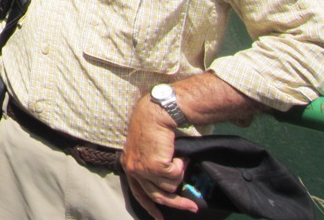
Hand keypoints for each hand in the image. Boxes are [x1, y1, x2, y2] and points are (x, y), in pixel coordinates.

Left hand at [120, 92, 197, 218]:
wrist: (155, 114)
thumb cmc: (153, 128)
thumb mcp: (146, 149)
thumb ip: (151, 166)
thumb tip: (167, 186)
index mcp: (130, 166)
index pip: (138, 193)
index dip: (150, 206)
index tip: (159, 217)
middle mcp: (134, 169)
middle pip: (157, 196)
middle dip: (177, 203)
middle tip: (193, 208)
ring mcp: (144, 169)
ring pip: (170, 186)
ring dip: (179, 172)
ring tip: (179, 157)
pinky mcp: (155, 166)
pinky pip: (176, 175)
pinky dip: (181, 165)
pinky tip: (178, 153)